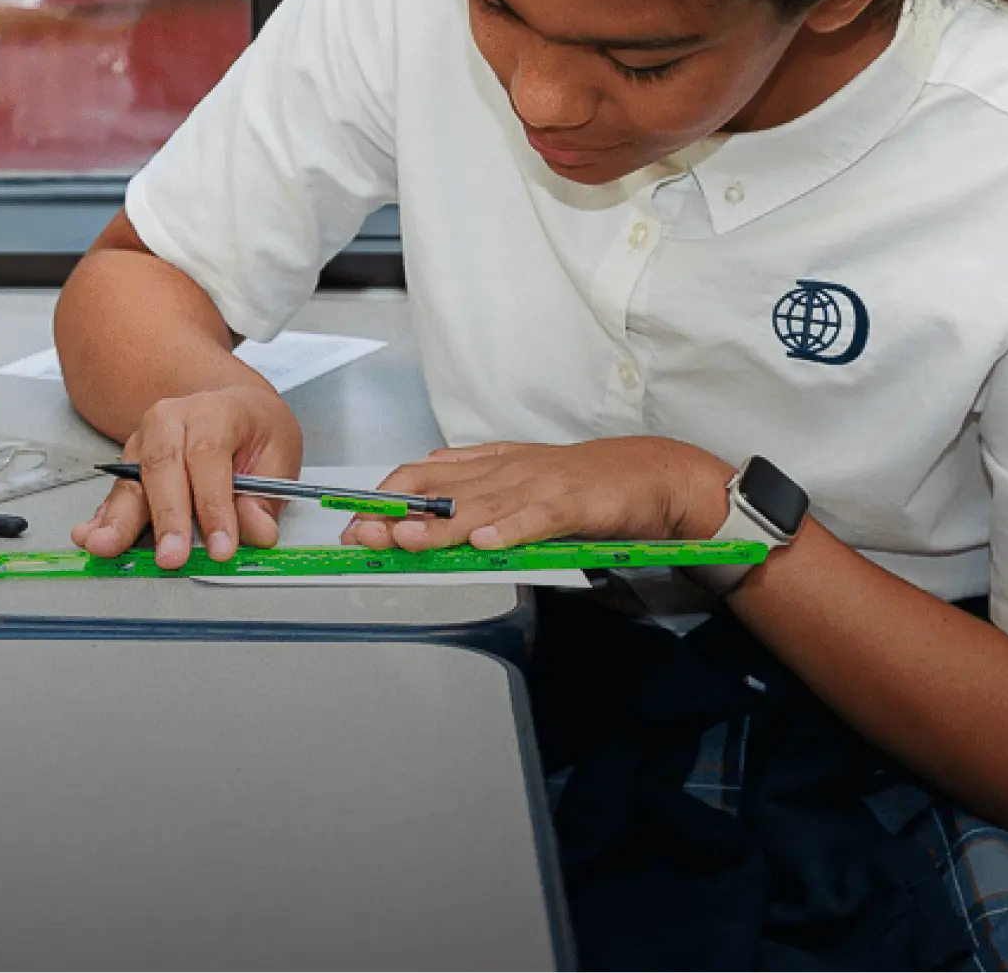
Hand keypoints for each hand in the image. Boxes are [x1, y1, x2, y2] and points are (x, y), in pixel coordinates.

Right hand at [72, 384, 302, 567]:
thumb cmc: (252, 430)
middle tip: (171, 557)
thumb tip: (257, 530)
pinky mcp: (127, 465)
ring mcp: (143, 440)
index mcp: (214, 410)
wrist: (227, 408)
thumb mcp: (279, 453)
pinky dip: (104, 519)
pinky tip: (91, 535)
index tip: (221, 546)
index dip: (214, 504)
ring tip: (106, 546)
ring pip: (131, 481)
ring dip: (120, 520)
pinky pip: (115, 493)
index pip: (208, 455)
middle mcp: (171, 420)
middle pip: (162, 466)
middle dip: (166, 517)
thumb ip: (267, 497)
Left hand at [342, 438, 733, 551]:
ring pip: (479, 506)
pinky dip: (510, 530)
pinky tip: (485, 542)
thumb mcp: (518, 478)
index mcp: (491, 464)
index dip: (386, 498)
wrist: (651, 474)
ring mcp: (539, 486)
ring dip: (439, 525)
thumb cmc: (584, 482)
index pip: (424, 475)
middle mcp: (507, 471)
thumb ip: (473, 486)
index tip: (356, 521)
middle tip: (362, 537)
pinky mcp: (573, 505)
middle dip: (396, 515)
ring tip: (406, 540)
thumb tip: (421, 493)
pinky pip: (536, 519)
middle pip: (441, 490)